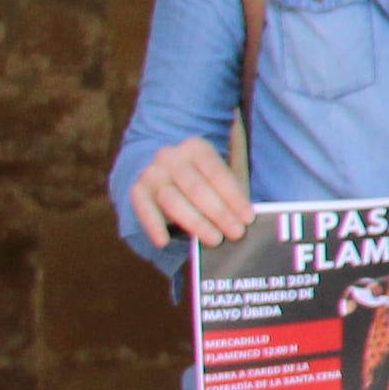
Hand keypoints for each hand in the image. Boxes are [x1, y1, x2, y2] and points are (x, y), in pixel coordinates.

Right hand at [124, 137, 251, 249]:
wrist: (163, 173)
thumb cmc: (203, 179)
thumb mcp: (220, 176)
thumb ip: (234, 190)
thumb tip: (250, 216)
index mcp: (196, 147)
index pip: (217, 173)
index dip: (234, 197)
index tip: (248, 218)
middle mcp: (171, 156)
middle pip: (197, 188)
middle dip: (219, 213)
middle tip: (236, 233)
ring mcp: (152, 173)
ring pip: (173, 200)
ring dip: (196, 222)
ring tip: (215, 240)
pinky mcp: (137, 190)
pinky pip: (144, 210)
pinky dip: (153, 226)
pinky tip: (163, 242)